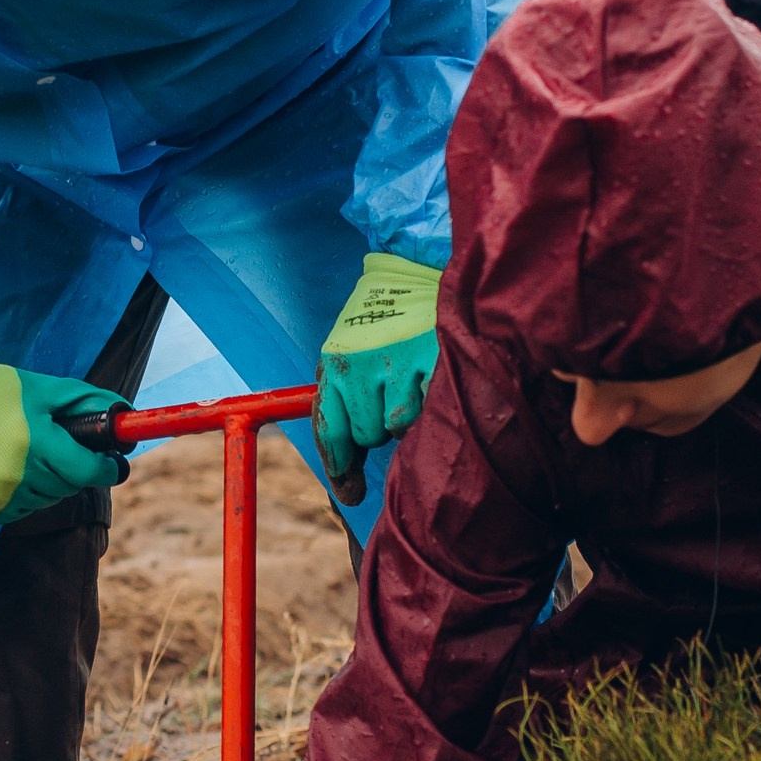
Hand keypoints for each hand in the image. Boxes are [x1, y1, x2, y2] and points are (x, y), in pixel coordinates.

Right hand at [0, 340, 126, 522]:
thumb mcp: (41, 387)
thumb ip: (85, 401)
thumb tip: (124, 414)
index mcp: (34, 441)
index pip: (87, 471)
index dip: (106, 468)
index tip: (113, 463)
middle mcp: (17, 474)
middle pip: (68, 486)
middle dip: (74, 469)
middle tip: (61, 448)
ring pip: (47, 500)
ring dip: (49, 482)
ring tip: (29, 454)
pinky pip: (22, 510)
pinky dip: (25, 494)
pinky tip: (10, 469)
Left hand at [313, 253, 442, 500]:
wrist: (417, 268)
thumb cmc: (383, 319)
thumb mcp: (350, 351)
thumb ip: (344, 398)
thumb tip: (348, 472)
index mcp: (334, 364)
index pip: (329, 429)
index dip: (339, 466)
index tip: (351, 492)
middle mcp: (359, 366)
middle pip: (364, 435)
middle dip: (376, 430)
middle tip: (391, 401)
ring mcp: (396, 364)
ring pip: (394, 429)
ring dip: (404, 419)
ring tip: (412, 385)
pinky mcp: (430, 361)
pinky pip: (424, 411)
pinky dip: (427, 406)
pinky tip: (429, 383)